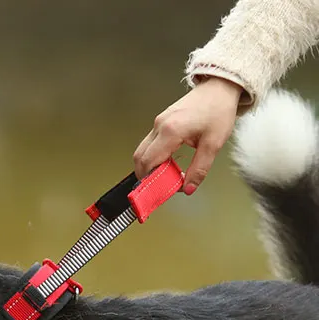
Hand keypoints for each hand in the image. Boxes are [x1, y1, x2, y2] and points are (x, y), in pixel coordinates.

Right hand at [134, 77, 243, 193]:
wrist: (220, 88)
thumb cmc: (218, 110)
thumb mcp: (213, 144)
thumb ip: (199, 169)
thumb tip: (189, 188)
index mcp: (171, 131)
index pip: (149, 162)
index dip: (150, 180)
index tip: (159, 191)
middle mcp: (160, 125)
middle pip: (140, 158)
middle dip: (146, 176)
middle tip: (160, 185)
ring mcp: (158, 123)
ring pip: (142, 151)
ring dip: (149, 166)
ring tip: (166, 174)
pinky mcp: (160, 122)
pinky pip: (149, 144)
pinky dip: (153, 157)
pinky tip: (167, 162)